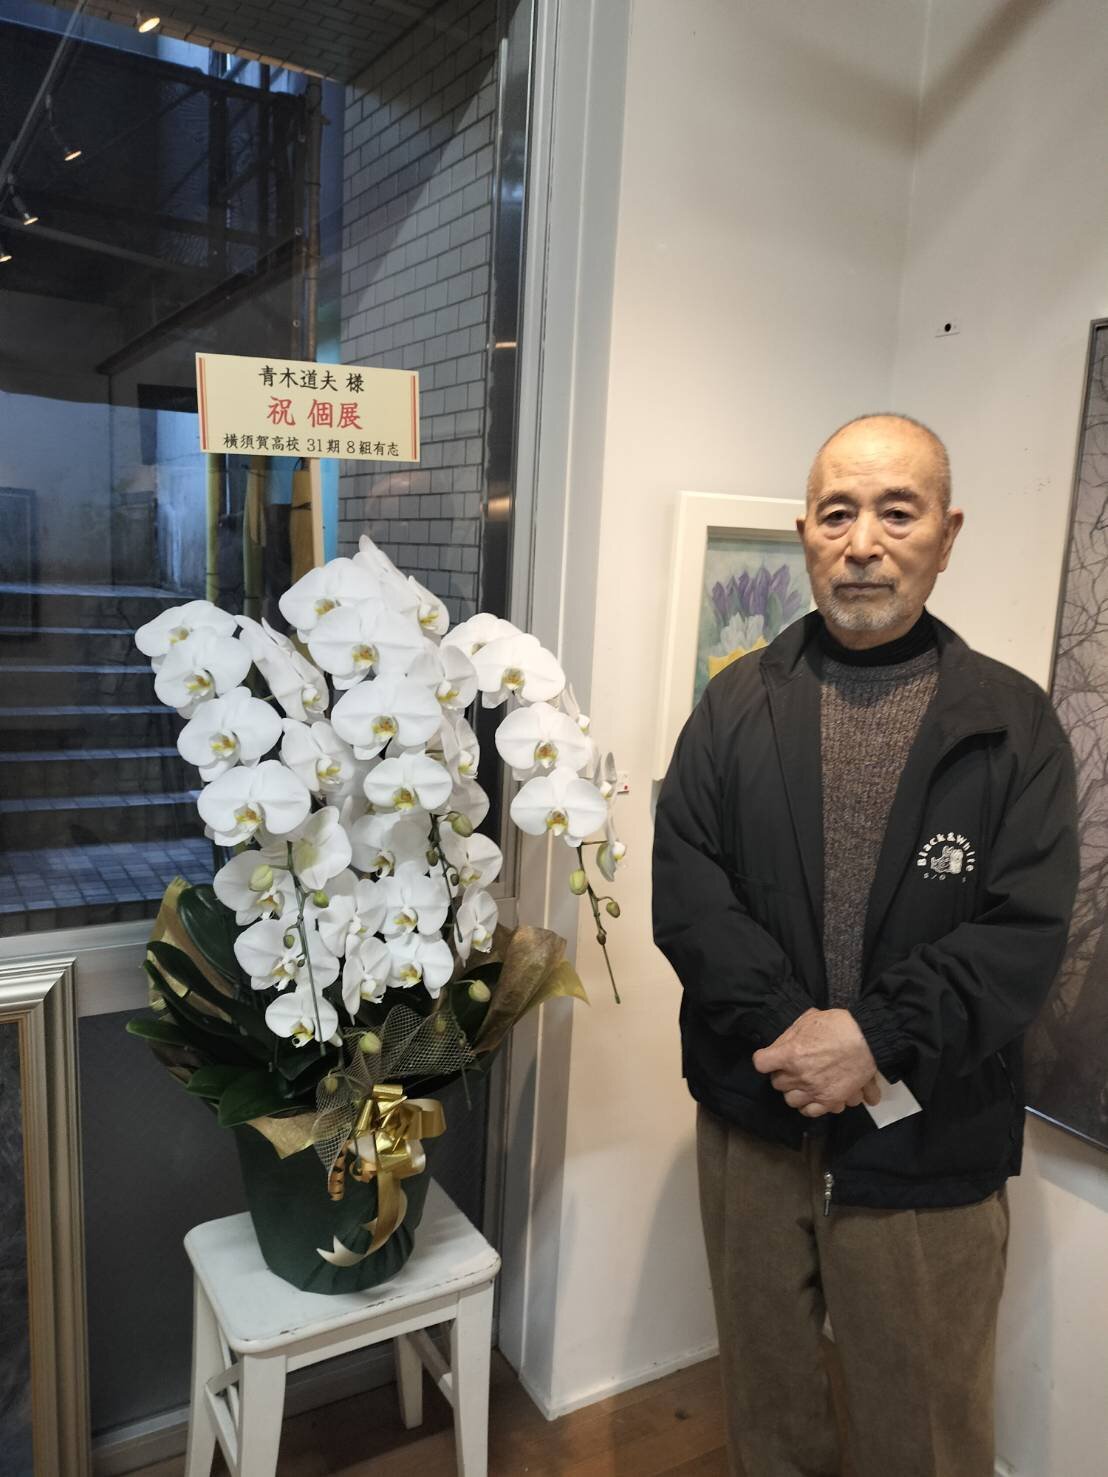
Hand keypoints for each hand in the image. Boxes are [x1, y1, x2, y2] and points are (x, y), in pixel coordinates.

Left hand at [752, 1008, 879, 1117]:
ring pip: (791, 1100)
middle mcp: (799, 1075)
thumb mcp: (808, 1019)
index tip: (771, 1058)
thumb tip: (779, 1046)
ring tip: (803, 1083)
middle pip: (776, 1083)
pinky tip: (813, 1096)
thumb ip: (790, 1035)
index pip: (761, 1063)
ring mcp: (814, 1090)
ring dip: (794, 1091)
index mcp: (791, 1053)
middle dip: (782, 1075)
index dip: (765, 1060)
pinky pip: (810, 1112)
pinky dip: (809, 1106)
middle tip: (791, 1068)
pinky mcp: (830, 1100)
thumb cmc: (838, 1025)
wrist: (867, 1039)